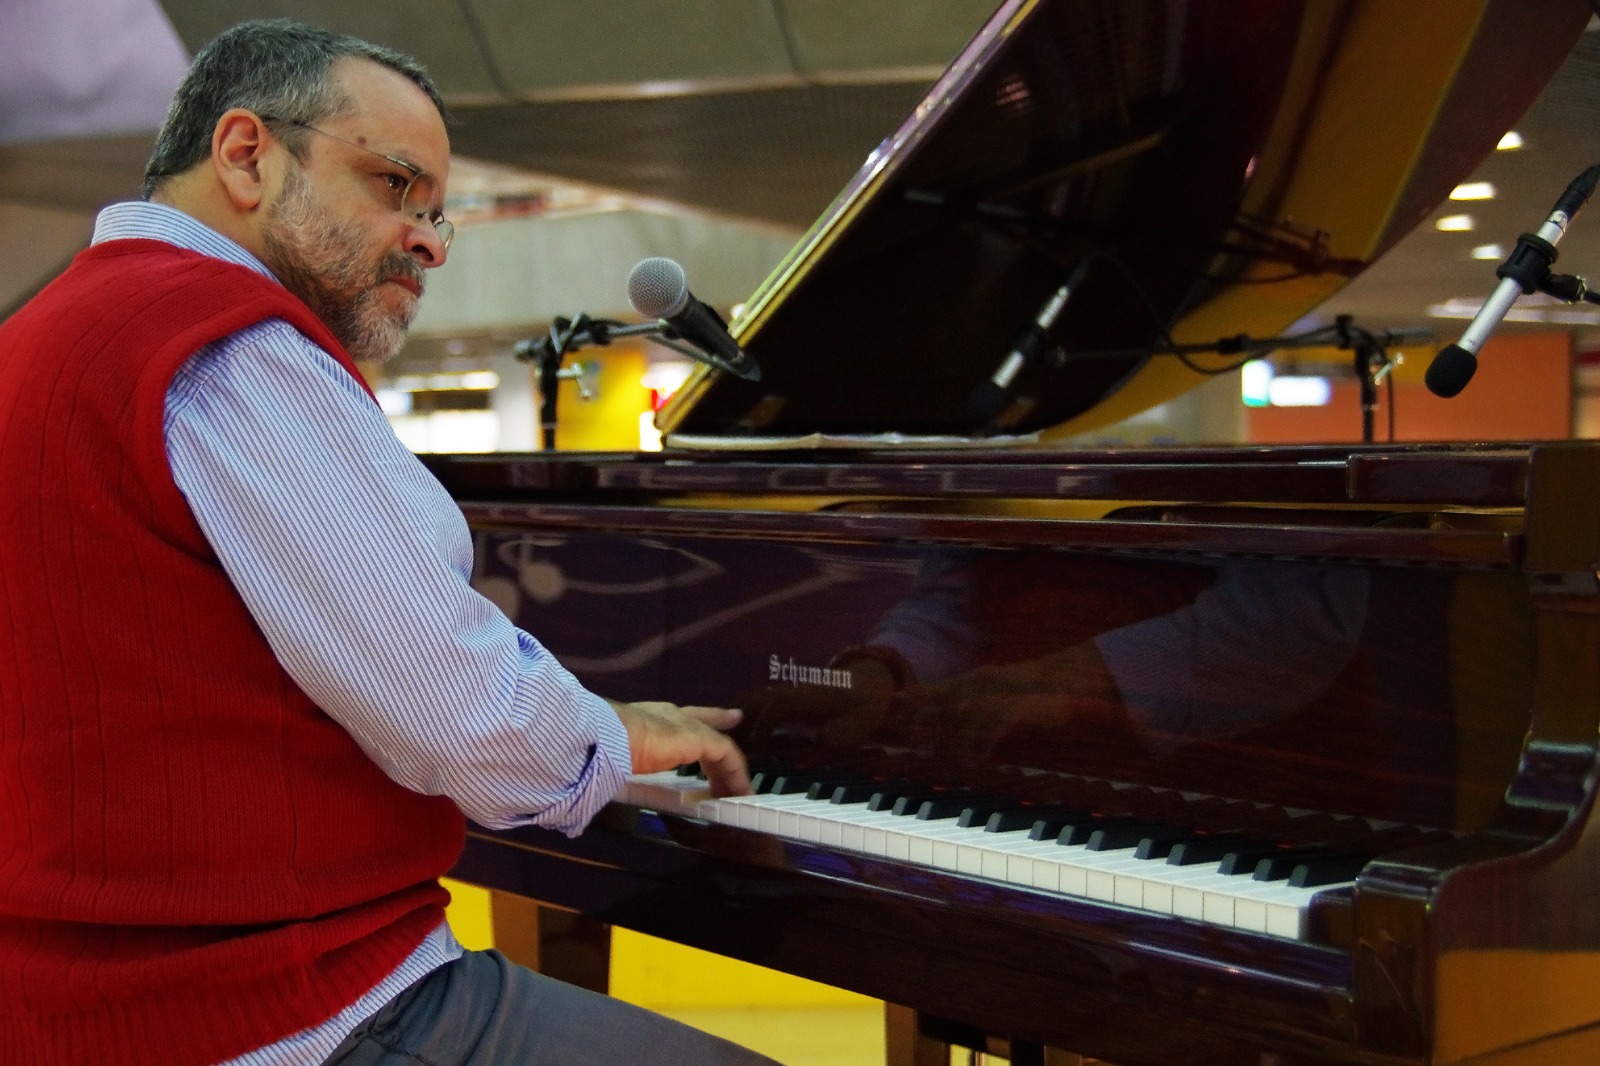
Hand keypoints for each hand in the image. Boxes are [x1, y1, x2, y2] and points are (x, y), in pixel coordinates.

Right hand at [609, 700, 751, 796]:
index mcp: (650, 718)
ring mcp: (685, 726)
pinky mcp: (697, 738)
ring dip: (729, 770)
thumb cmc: (600, 747)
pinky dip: (735, 773)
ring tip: (741, 791)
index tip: (725, 716)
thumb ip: (620, 762)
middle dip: (723, 739)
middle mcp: (671, 717)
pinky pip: (725, 754)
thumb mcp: (615, 753)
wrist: (603, 736)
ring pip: (718, 745)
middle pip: (706, 726)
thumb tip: (598, 785)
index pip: (682, 717)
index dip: (703, 718)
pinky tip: (741, 790)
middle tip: (737, 757)